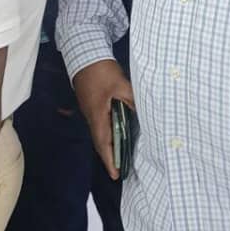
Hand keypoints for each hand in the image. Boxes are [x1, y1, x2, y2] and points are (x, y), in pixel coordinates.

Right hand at [73, 59, 133, 178]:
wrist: (85, 55)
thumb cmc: (101, 71)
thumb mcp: (122, 85)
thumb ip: (133, 101)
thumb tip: (144, 115)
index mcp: (98, 115)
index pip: (104, 143)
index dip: (110, 161)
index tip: (116, 175)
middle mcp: (92, 117)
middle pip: (101, 143)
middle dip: (111, 158)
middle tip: (122, 171)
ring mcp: (91, 111)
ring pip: (101, 134)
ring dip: (111, 146)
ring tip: (123, 157)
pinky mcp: (93, 106)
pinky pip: (102, 125)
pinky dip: (110, 134)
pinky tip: (120, 134)